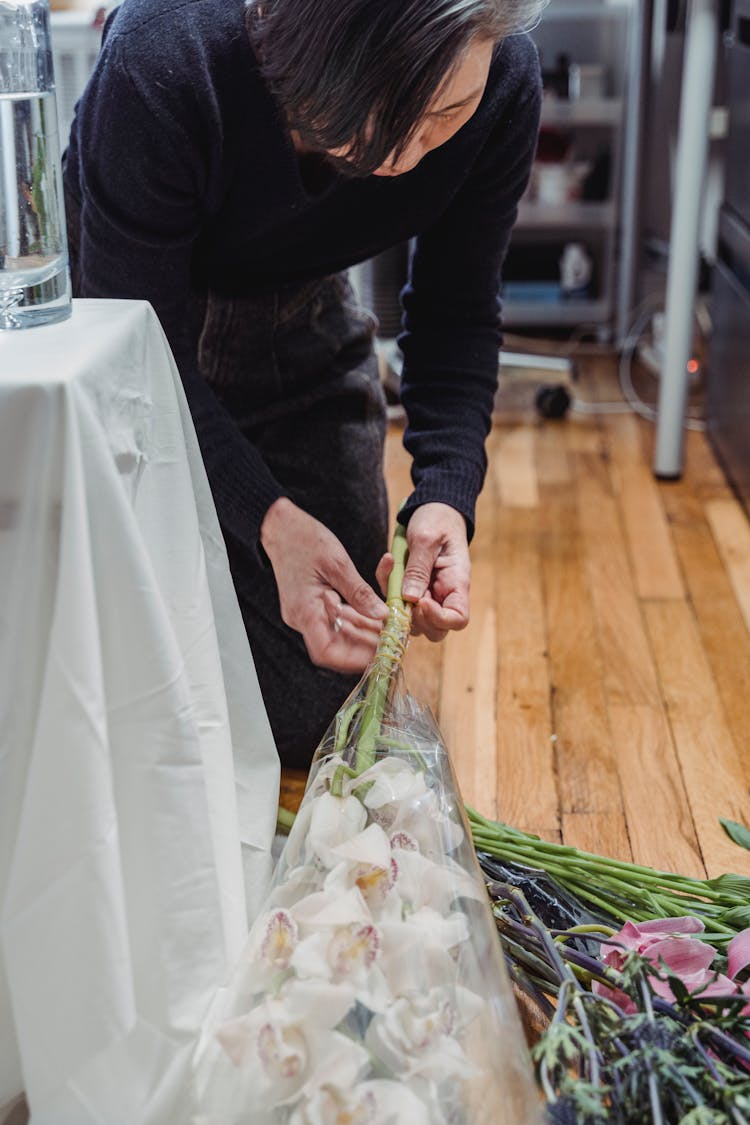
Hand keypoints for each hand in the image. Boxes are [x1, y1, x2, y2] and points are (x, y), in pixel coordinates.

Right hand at [260, 498, 387, 672]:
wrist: (280, 526)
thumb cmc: (304, 539)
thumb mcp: (337, 563)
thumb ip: (359, 592)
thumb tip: (382, 615)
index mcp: (304, 610)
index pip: (326, 651)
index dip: (353, 659)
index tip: (378, 655)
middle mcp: (303, 618)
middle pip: (336, 647)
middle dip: (364, 649)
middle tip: (392, 643)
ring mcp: (307, 613)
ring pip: (339, 636)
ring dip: (364, 636)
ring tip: (390, 632)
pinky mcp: (312, 607)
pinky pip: (337, 622)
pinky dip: (357, 622)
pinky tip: (377, 619)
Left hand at [376, 502, 470, 641]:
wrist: (434, 508)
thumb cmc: (437, 519)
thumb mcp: (426, 538)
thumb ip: (418, 569)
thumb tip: (411, 599)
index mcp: (457, 583)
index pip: (458, 619)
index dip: (439, 619)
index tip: (422, 602)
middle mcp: (443, 595)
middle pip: (434, 629)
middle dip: (414, 619)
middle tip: (403, 596)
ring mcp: (427, 594)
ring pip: (412, 620)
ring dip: (396, 603)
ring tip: (392, 570)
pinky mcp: (410, 589)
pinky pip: (396, 601)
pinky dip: (387, 586)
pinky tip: (387, 562)